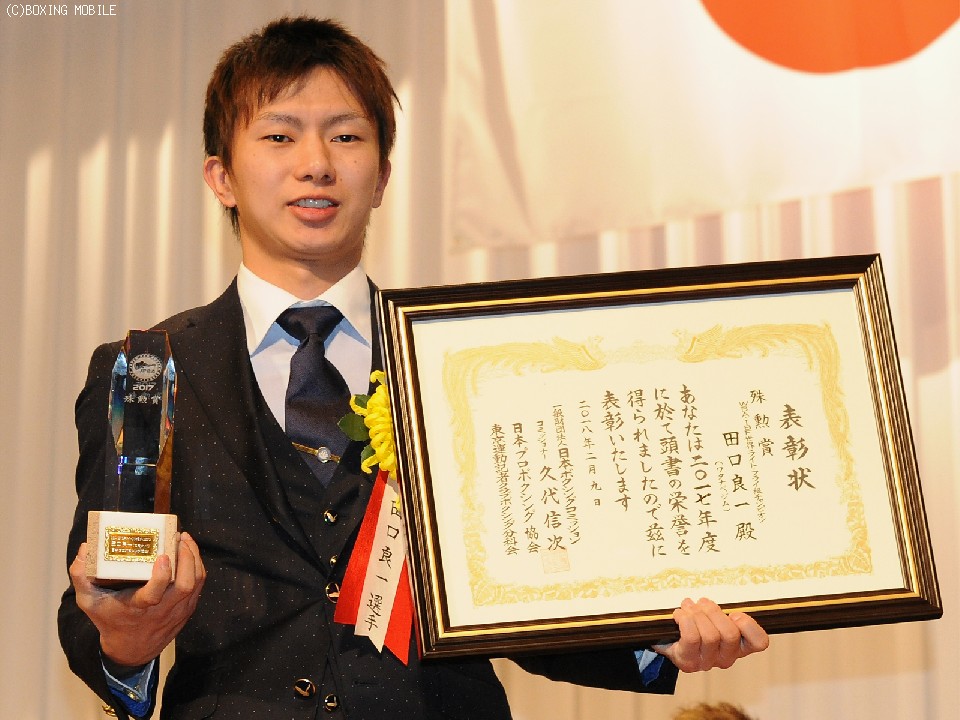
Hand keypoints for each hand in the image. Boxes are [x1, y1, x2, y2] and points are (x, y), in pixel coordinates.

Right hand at [69, 531, 205, 666]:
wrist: (131, 649)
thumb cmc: (109, 619)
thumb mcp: (89, 602)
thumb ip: (81, 576)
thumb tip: (84, 548)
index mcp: (138, 609)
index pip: (154, 595)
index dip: (162, 576)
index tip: (162, 556)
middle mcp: (162, 610)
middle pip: (185, 585)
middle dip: (186, 558)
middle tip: (178, 537)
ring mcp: (178, 610)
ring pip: (196, 582)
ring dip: (194, 558)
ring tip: (184, 538)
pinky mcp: (188, 608)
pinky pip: (199, 585)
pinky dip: (197, 566)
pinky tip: (189, 550)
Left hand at [653, 597, 768, 672]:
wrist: (669, 641)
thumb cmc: (696, 625)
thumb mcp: (714, 616)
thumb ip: (721, 609)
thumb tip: (712, 601)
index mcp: (739, 646)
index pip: (759, 642)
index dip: (748, 625)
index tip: (733, 614)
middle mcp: (726, 658)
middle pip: (730, 634)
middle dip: (712, 612)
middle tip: (701, 602)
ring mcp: (707, 662)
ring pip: (710, 636)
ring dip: (696, 614)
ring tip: (687, 606)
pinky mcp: (688, 662)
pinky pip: (692, 638)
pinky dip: (685, 621)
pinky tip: (679, 615)